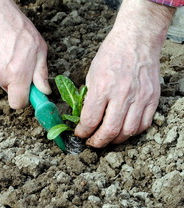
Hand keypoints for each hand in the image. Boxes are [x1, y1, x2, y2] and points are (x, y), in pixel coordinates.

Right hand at [0, 0, 50, 108]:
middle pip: (8, 91)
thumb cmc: (17, 28)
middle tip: (16, 64)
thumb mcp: (39, 48)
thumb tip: (44, 91)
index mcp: (17, 74)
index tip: (26, 92)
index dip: (23, 99)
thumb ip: (41, 74)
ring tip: (4, 53)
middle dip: (14, 82)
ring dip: (2, 73)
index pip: (18, 104)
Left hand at [75, 0, 174, 147]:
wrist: (137, 40)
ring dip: (115, 140)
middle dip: (98, 142)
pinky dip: (132, 132)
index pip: (90, 120)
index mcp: (102, 87)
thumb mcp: (91, 74)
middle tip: (92, 143)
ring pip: (128, 131)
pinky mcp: (152, 98)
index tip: (79, 134)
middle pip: (109, 130)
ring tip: (107, 138)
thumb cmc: (111, 54)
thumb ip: (89, 97)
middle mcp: (122, 95)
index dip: (82, 132)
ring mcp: (140, 97)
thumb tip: (84, 116)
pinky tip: (123, 130)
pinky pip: (144, 124)